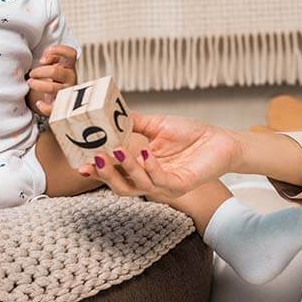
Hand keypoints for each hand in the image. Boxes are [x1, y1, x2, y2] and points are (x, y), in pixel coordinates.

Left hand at [26, 45, 77, 115]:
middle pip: (57, 71)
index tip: (43, 59)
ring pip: (54, 88)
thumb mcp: (48, 66)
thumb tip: (29, 66)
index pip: (71, 54)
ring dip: (39, 85)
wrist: (53, 96)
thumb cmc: (49, 77)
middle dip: (40, 72)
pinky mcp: (61, 105)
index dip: (58, 52)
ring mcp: (66, 91)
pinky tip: (39, 104)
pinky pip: (55, 108)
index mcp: (67, 65)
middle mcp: (70, 77)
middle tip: (31, 74)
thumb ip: (42, 61)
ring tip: (30, 83)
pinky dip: (46, 107)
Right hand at [76, 113, 240, 201]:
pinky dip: (151, 167)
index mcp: (142, 170)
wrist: (220, 140)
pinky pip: (161, 180)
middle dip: (106, 174)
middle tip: (96, 158)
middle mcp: (151, 181)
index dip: (97, 171)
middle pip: (121, 187)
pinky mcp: (181, 185)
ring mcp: (166, 186)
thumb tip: (111, 114)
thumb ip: (134, 123)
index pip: (115, 175)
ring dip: (126, 168)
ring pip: (139, 185)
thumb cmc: (191, 135)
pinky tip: (146, 152)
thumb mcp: (157, 125)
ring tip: (117, 151)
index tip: (81, 163)